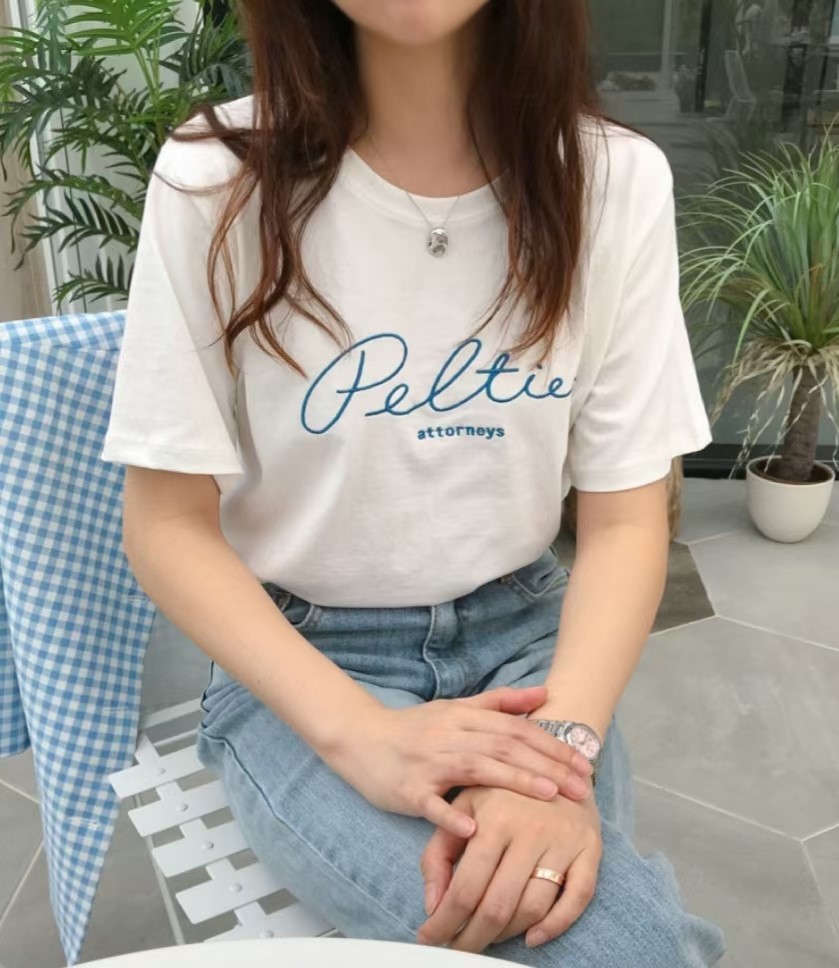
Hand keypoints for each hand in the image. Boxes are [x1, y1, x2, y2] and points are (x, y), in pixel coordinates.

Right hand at [327, 686, 592, 837]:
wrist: (360, 738)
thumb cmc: (415, 727)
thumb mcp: (456, 708)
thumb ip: (500, 702)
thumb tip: (543, 693)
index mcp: (464, 717)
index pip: (516, 729)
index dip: (552, 744)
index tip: (584, 762)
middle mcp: (450, 735)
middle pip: (504, 746)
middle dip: (547, 764)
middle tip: (582, 786)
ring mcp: (428, 762)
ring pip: (476, 768)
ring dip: (515, 780)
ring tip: (549, 795)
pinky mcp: (407, 790)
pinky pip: (431, 804)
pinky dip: (451, 817)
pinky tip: (474, 830)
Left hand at [417, 783, 601, 951]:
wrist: (555, 760)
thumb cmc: (502, 789)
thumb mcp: (463, 806)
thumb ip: (438, 852)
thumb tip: (433, 904)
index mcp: (494, 818)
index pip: (465, 887)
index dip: (445, 922)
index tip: (429, 938)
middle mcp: (530, 830)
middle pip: (498, 905)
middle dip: (473, 938)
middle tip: (457, 949)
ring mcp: (564, 841)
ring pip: (534, 908)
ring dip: (507, 934)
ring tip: (487, 937)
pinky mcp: (590, 849)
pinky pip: (577, 899)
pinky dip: (555, 926)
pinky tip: (532, 937)